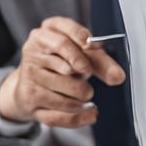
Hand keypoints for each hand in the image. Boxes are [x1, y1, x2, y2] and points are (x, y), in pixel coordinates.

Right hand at [0, 16, 124, 126]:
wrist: (33, 83)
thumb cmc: (61, 62)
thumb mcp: (82, 55)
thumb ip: (101, 62)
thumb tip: (117, 76)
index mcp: (46, 32)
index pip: (62, 29)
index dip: (80, 38)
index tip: (92, 46)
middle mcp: (33, 51)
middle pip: (66, 63)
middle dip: (84, 71)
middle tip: (89, 74)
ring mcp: (28, 75)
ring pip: (64, 90)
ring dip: (82, 95)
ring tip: (85, 93)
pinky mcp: (29, 98)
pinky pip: (57, 113)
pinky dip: (79, 116)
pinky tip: (90, 113)